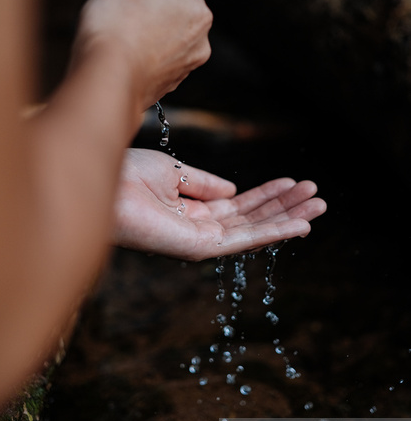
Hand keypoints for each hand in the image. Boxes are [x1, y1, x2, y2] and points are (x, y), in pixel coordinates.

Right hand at [71, 0, 212, 109]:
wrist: (106, 76)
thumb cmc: (119, 24)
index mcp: (199, 14)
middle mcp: (199, 46)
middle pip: (176, 21)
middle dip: (155, 18)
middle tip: (128, 18)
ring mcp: (182, 71)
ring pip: (164, 46)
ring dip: (147, 41)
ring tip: (122, 40)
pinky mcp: (163, 91)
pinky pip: (152, 68)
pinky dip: (141, 62)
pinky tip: (123, 59)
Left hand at [113, 149, 326, 260]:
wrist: (102, 182)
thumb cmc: (126, 176)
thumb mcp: (173, 172)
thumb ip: (205, 184)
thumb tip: (233, 190)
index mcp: (189, 211)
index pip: (237, 205)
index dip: (266, 194)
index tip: (292, 182)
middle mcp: (197, 229)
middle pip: (251, 219)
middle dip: (285, 206)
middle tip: (317, 194)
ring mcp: (199, 241)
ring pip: (254, 230)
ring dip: (288, 218)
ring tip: (319, 204)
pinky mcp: (198, 248)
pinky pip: (244, 240)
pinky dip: (273, 232)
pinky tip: (299, 224)